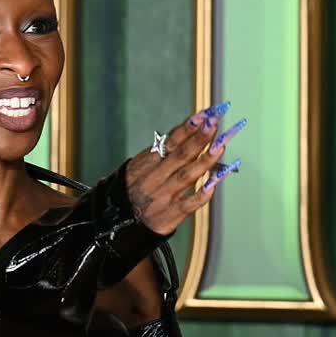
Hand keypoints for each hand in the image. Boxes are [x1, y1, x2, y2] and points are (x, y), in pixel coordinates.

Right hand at [122, 103, 247, 235]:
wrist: (117, 222)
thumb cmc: (134, 189)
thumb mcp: (140, 166)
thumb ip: (162, 152)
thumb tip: (189, 132)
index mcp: (148, 162)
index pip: (171, 141)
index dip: (188, 128)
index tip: (204, 115)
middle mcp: (156, 177)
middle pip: (181, 155)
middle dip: (199, 138)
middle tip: (214, 123)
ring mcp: (164, 196)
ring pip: (187, 176)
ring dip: (204, 161)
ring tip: (219, 147)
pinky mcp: (169, 215)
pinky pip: (188, 204)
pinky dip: (200, 195)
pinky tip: (213, 184)